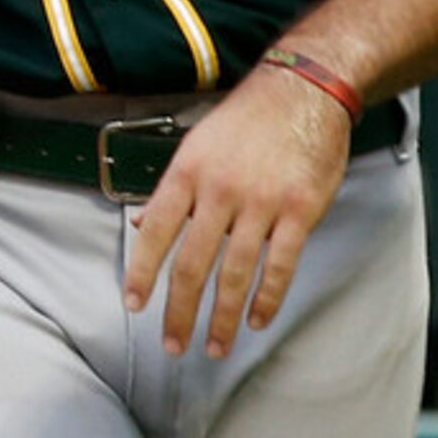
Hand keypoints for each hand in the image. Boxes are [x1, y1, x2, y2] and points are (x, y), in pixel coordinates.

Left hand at [121, 66, 355, 359]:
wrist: (303, 91)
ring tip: (215, 346)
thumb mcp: (195, 145)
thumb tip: (140, 226)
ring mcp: (262, 203)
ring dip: (223, 317)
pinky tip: (257, 320)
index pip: (156, 231)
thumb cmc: (244, 120)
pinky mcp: (300, 211)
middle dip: (179, 310)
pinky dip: (267, 298)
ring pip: (235, 273)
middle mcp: (220, 191)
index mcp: (187, 173)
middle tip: (172, 344)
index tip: (134, 305)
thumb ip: (170, 189)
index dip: (142, 272)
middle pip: (192, 263)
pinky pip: (280, 265)